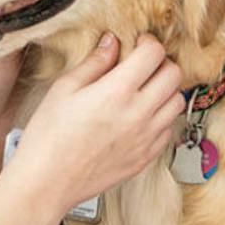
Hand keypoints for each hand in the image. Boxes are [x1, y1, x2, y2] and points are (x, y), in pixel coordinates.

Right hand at [6, 33, 183, 218]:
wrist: (47, 182)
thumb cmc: (49, 136)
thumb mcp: (64, 88)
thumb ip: (94, 62)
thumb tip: (112, 42)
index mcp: (117, 92)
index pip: (154, 54)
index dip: (148, 42)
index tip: (138, 43)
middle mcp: (138, 114)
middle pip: (174, 75)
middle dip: (161, 62)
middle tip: (143, 64)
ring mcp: (145, 138)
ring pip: (177, 102)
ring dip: (165, 90)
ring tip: (144, 90)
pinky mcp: (146, 158)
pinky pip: (168, 129)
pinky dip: (161, 118)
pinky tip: (140, 116)